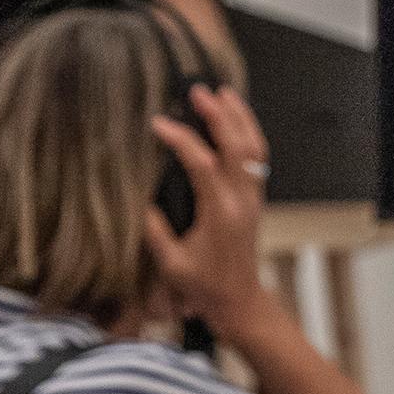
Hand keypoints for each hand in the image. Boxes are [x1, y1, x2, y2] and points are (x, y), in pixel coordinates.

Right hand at [144, 84, 278, 337]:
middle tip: (198, 91)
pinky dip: (247, 133)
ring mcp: (252, 198)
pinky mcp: (255, 199)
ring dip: (240, 118)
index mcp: (220, 214)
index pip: (203, 164)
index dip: (181, 139)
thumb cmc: (204, 287)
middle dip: (219, 114)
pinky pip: (257, 158)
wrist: (240, 301)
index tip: (158, 124)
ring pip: (254, 148)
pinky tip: (234, 119)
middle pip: (237, 146)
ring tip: (223, 93)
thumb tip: (136, 199)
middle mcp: (241, 200)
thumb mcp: (171, 263)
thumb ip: (154, 231)